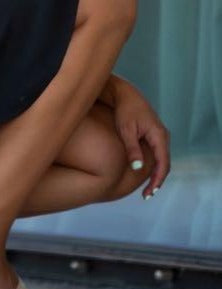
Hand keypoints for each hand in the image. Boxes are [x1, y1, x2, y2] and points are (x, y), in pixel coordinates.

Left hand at [111, 75, 170, 197]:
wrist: (124, 94)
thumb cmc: (124, 110)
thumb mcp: (126, 130)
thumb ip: (133, 149)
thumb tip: (138, 168)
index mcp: (159, 135)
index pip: (163, 163)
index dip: (157, 180)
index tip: (150, 192)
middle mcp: (163, 136)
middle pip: (164, 163)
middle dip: (157, 180)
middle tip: (147, 194)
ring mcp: (159, 134)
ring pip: (160, 158)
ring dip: (155, 173)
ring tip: (146, 188)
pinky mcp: (153, 133)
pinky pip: (156, 152)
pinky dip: (152, 164)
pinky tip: (143, 172)